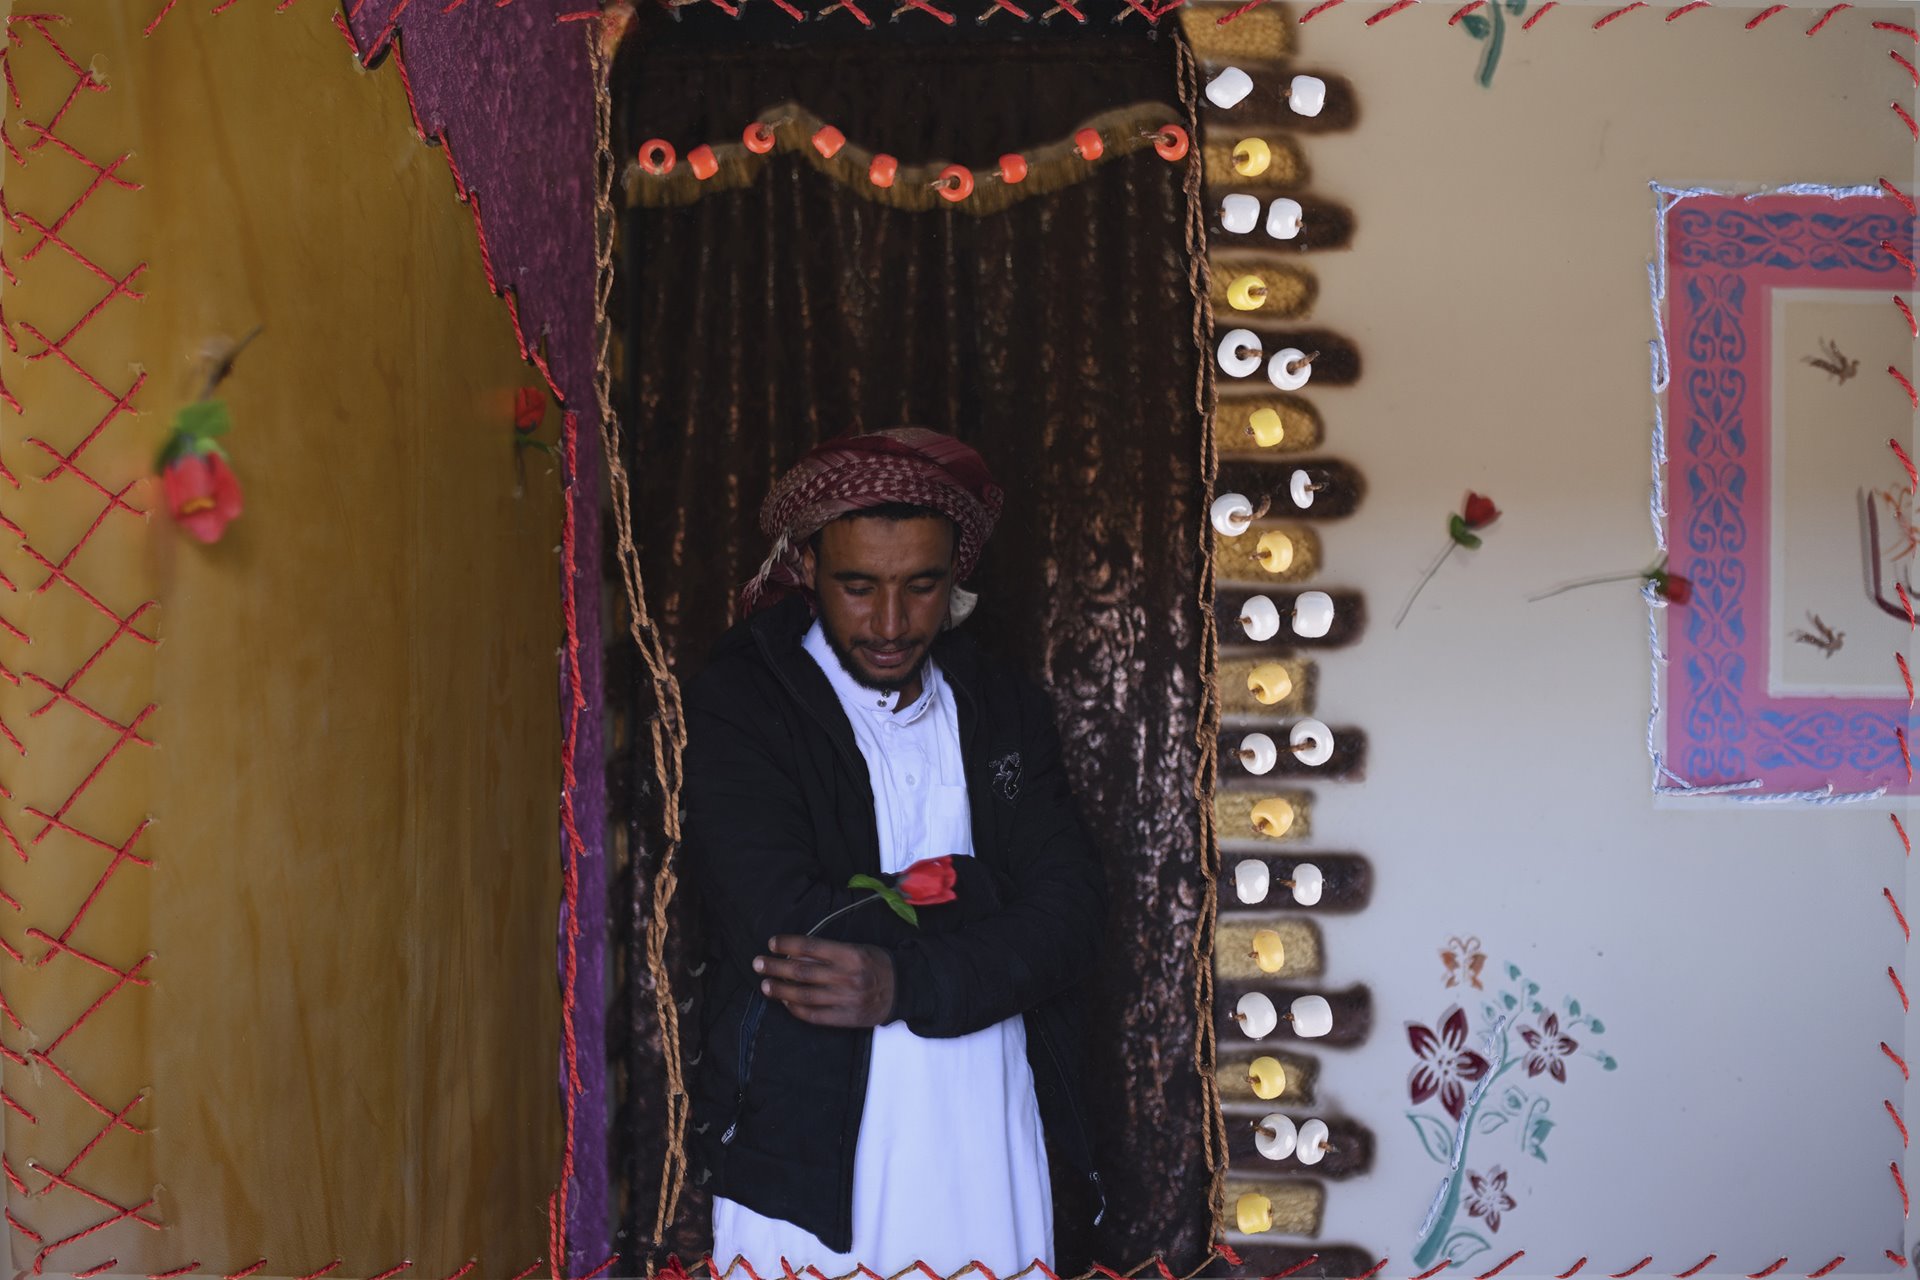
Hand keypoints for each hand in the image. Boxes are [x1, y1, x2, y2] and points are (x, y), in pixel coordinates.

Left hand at [754, 935, 895, 1027]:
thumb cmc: (875, 964)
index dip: (788, 944)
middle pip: (802, 972)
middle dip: (775, 967)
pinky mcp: (846, 1018)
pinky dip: (796, 1009)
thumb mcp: (857, 948)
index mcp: (851, 955)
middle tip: (758, 963)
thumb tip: (795, 953)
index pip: (811, 947)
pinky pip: (814, 1015)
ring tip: (765, 985)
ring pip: (804, 995)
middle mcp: (847, 977)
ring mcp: (846, 1000)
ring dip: (780, 990)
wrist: (902, 989)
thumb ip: (829, 951)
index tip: (771, 943)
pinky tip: (784, 1002)